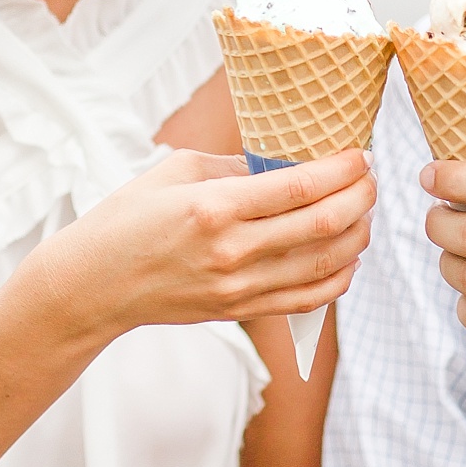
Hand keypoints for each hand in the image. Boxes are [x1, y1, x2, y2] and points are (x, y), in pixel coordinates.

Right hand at [46, 147, 375, 341]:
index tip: (361, 155)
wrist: (95, 285)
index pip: (301, 187)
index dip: (342, 170)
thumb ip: (235, 165)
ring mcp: (238, 288)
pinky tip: (348, 258)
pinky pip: (306, 300)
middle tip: (370, 179)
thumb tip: (284, 161)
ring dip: (357, 236)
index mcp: (215, 207)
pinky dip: (338, 279)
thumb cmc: (128, 219)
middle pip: (323, 224)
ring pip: (324, 265)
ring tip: (365, 213)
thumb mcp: (176, 171)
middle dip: (361, 197)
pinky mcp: (239, 311)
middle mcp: (232, 251)